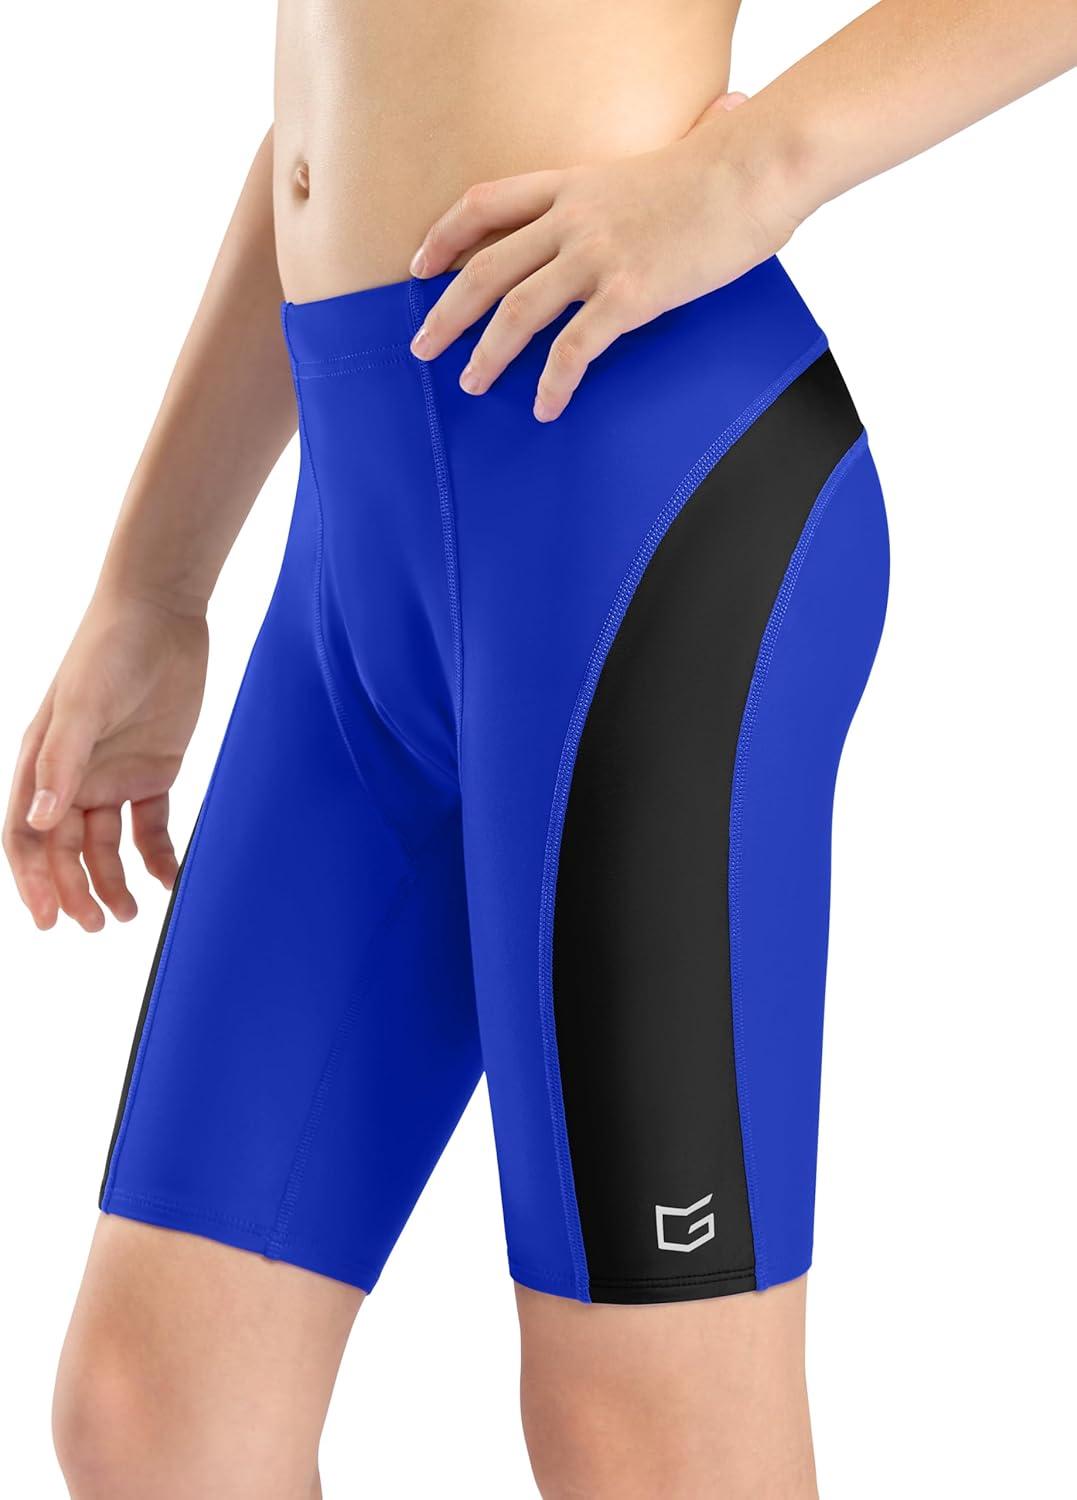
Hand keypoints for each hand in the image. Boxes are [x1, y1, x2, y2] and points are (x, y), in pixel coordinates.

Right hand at [4, 589, 208, 930]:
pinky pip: (151, 825)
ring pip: (106, 845)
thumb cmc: (108, 651)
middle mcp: (72, 776)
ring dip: (113, 882)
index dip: (33, 879)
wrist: (162, 614)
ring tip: (130, 914)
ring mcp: (113, 775)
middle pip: (67, 850)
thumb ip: (62, 763)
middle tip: (98, 926)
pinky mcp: (154, 770)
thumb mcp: (82, 706)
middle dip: (76, 890)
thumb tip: (42, 822)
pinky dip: (157, 856)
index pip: (28, 835)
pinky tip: (168, 880)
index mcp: (41, 763)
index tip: (49, 919)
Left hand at [409, 93, 799, 420]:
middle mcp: (572, 219)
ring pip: (516, 313)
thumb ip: (627, 189)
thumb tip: (636, 190)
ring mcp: (598, 257)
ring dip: (486, 355)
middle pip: (484, 269)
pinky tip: (545, 406)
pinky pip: (574, 349)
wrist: (759, 168)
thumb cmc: (722, 169)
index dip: (442, 236)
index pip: (484, 204)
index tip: (418, 266)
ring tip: (470, 384)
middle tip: (422, 347)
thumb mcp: (653, 168)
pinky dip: (552, 383)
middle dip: (444, 313)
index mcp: (573, 184)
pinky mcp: (630, 295)